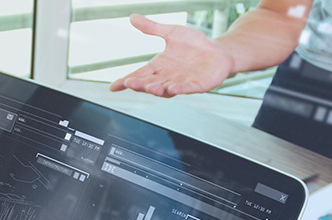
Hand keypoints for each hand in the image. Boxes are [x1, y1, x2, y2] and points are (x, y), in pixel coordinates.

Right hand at [109, 14, 233, 95]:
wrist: (218, 52)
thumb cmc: (194, 45)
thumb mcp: (171, 33)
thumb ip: (151, 28)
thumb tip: (132, 17)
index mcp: (159, 67)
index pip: (139, 75)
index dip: (125, 82)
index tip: (113, 87)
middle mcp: (167, 78)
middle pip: (149, 83)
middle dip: (140, 85)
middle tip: (130, 83)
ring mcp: (181, 83)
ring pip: (166, 89)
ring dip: (157, 89)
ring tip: (150, 87)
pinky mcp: (197, 85)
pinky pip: (187, 89)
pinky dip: (180, 90)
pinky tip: (173, 88)